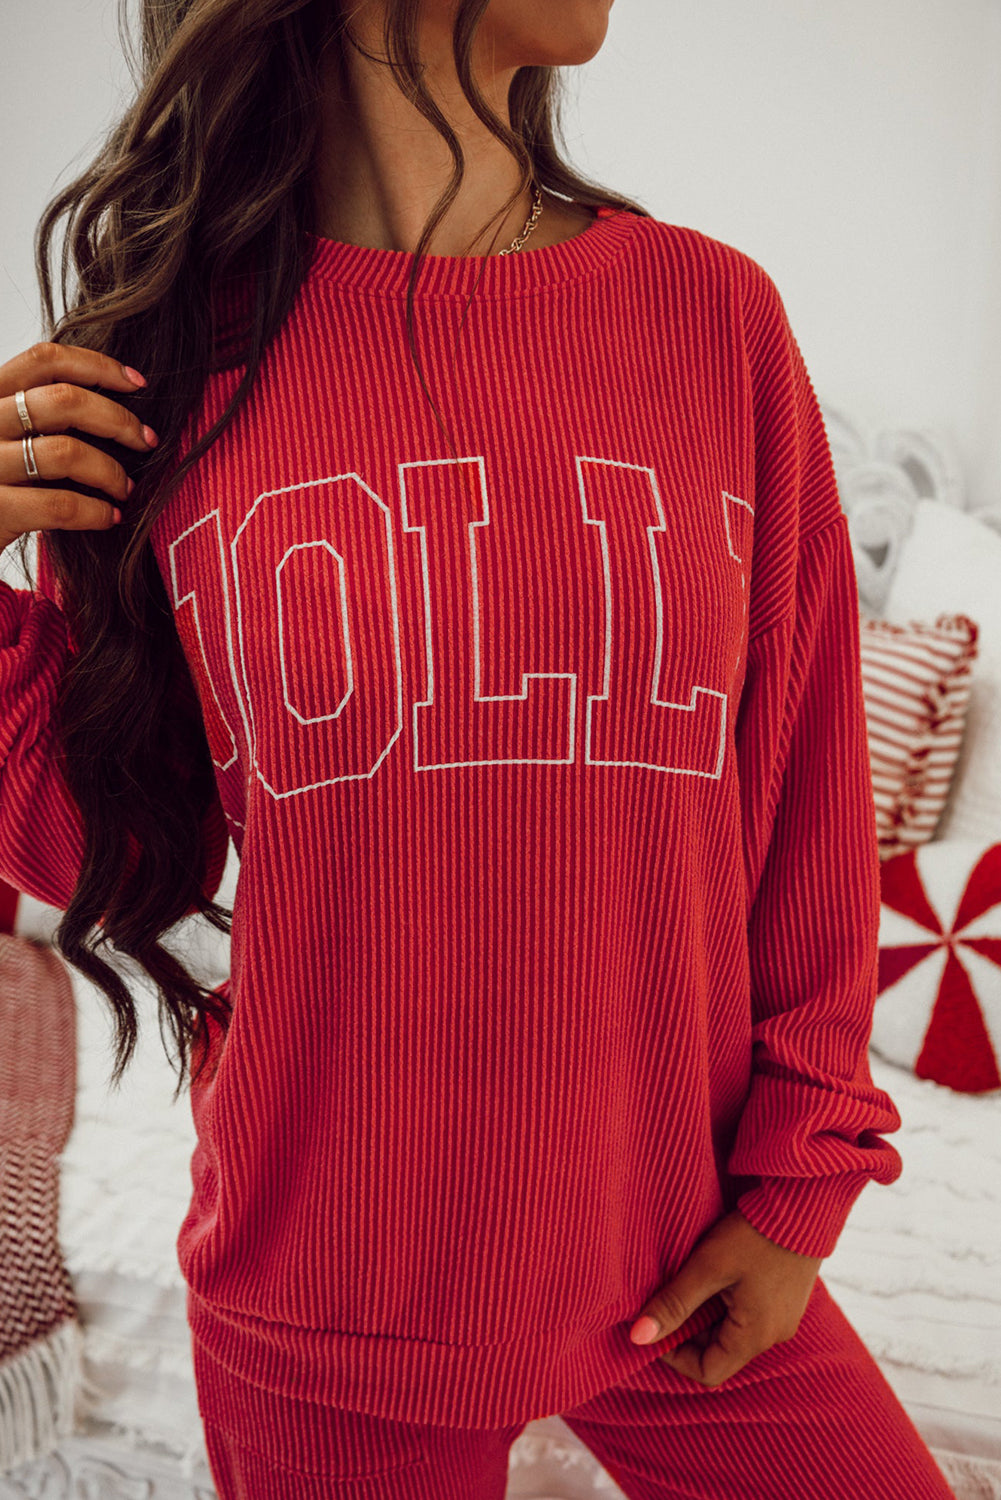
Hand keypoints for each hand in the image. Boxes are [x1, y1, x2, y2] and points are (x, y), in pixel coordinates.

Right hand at [0, 342, 157, 553]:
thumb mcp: (1, 435)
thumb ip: (33, 415)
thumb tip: (107, 403)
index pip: (44, 360)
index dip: (98, 365)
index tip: (137, 383)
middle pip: (64, 401)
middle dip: (118, 419)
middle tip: (145, 441)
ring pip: (66, 452)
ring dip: (110, 471)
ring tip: (125, 488)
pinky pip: (60, 504)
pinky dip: (96, 511)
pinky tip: (110, 517)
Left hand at [628, 1208, 822, 1387]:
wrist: (803, 1201)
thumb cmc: (754, 1235)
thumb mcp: (707, 1267)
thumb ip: (673, 1303)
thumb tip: (637, 1337)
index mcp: (756, 1336)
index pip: (708, 1372)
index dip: (675, 1355)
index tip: (656, 1325)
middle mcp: (774, 1334)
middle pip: (720, 1352)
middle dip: (689, 1331)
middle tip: (668, 1298)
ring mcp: (783, 1317)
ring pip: (733, 1332)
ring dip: (707, 1314)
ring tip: (690, 1281)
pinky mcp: (786, 1298)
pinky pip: (749, 1314)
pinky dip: (725, 1303)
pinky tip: (715, 1273)